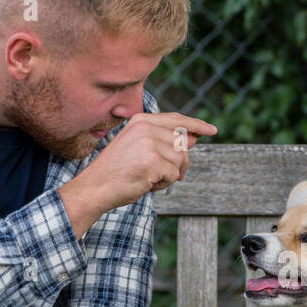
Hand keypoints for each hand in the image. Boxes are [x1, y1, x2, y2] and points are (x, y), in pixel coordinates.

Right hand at [84, 112, 217, 209]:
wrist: (95, 187)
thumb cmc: (116, 171)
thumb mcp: (139, 148)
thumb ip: (164, 141)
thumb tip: (193, 139)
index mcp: (141, 120)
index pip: (176, 120)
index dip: (196, 125)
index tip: (211, 130)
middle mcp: (146, 127)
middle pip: (183, 143)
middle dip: (179, 162)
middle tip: (159, 174)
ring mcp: (149, 142)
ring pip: (181, 160)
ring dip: (170, 174)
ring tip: (148, 177)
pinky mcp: (152, 160)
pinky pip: (174, 174)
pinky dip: (164, 184)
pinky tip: (146, 183)